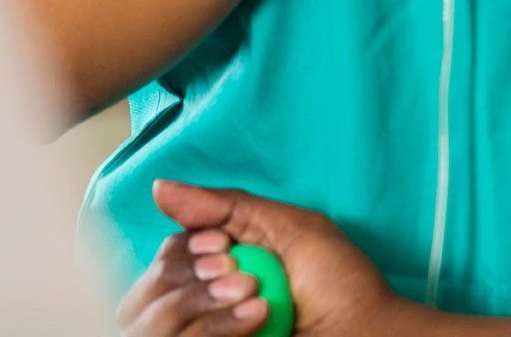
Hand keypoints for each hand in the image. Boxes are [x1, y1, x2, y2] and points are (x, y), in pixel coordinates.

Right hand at [116, 179, 398, 336]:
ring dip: (208, 308)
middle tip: (244, 279)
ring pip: (154, 325)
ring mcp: (201, 333)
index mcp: (216, 271)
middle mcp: (201, 308)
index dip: (186, 250)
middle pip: (146, 293)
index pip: (164, 259)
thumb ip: (226, 207)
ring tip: (260, 306)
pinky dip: (218, 330)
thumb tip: (161, 188)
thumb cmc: (338, 284)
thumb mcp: (287, 229)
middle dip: (194, 278)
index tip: (225, 246)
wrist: (364, 332)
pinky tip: (258, 326)